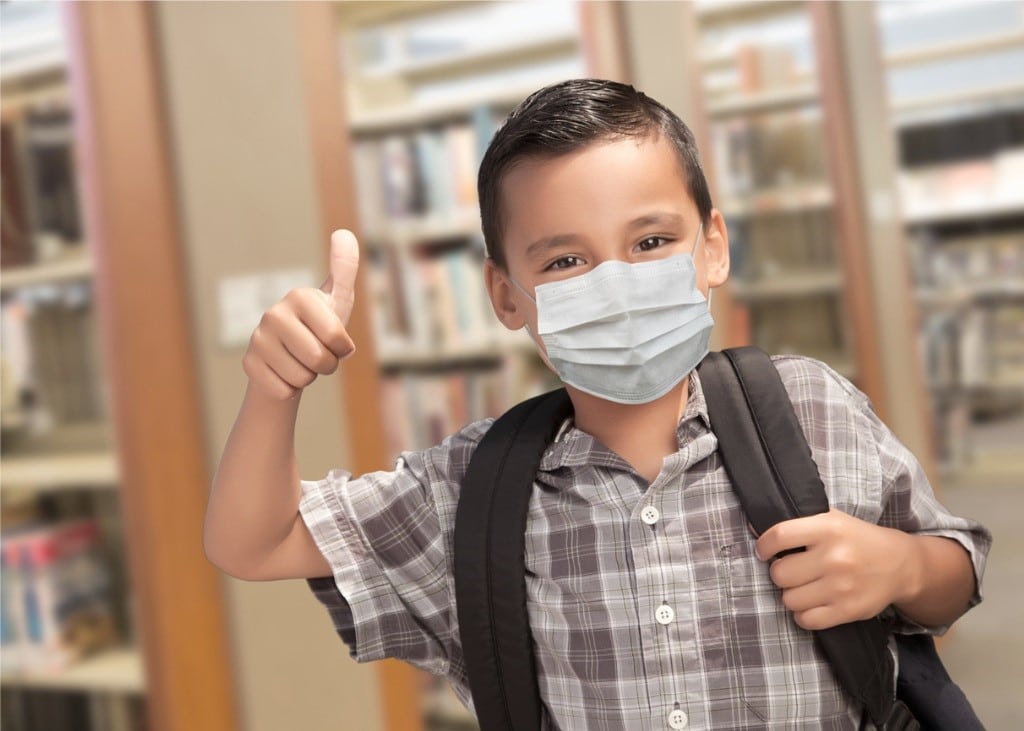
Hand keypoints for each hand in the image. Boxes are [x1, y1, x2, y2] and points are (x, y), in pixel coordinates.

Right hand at [242, 229, 359, 399]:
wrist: (290, 356)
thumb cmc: (320, 326)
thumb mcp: (337, 299)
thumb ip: (344, 268)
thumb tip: (344, 232)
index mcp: (300, 296)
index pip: (337, 338)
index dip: (343, 349)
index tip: (337, 342)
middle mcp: (274, 313)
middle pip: (319, 359)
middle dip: (327, 365)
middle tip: (320, 355)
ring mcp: (258, 338)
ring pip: (301, 377)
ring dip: (308, 376)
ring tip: (302, 361)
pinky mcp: (248, 364)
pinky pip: (283, 390)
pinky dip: (290, 388)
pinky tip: (285, 372)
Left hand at [755, 509, 916, 630]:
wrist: (900, 565)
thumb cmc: (858, 540)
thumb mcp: (832, 520)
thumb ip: (798, 524)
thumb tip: (753, 530)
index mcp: (828, 529)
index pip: (779, 536)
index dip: (764, 546)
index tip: (764, 551)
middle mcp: (834, 557)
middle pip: (780, 574)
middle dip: (781, 573)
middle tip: (793, 571)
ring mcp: (841, 586)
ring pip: (789, 599)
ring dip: (791, 595)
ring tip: (805, 587)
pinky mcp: (848, 610)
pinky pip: (806, 620)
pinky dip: (803, 615)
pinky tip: (812, 603)